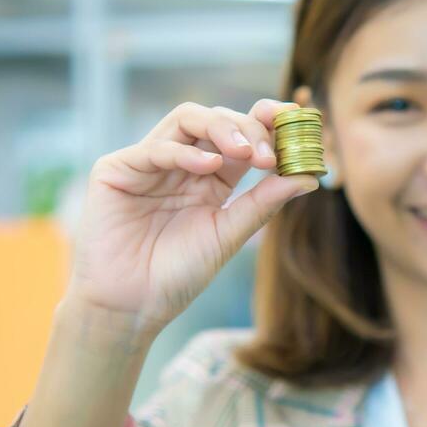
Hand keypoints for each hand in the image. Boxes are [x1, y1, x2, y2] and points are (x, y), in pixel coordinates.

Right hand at [67, 99, 318, 336]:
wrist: (131, 307)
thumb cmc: (178, 275)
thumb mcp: (229, 235)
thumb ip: (264, 203)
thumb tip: (309, 175)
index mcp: (210, 177)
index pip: (240, 134)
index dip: (266, 121)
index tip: (296, 121)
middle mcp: (181, 163)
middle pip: (217, 120)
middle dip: (249, 128)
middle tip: (270, 153)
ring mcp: (148, 163)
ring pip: (186, 120)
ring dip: (222, 128)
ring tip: (246, 152)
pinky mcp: (116, 170)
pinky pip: (155, 148)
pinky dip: (185, 154)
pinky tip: (209, 168)